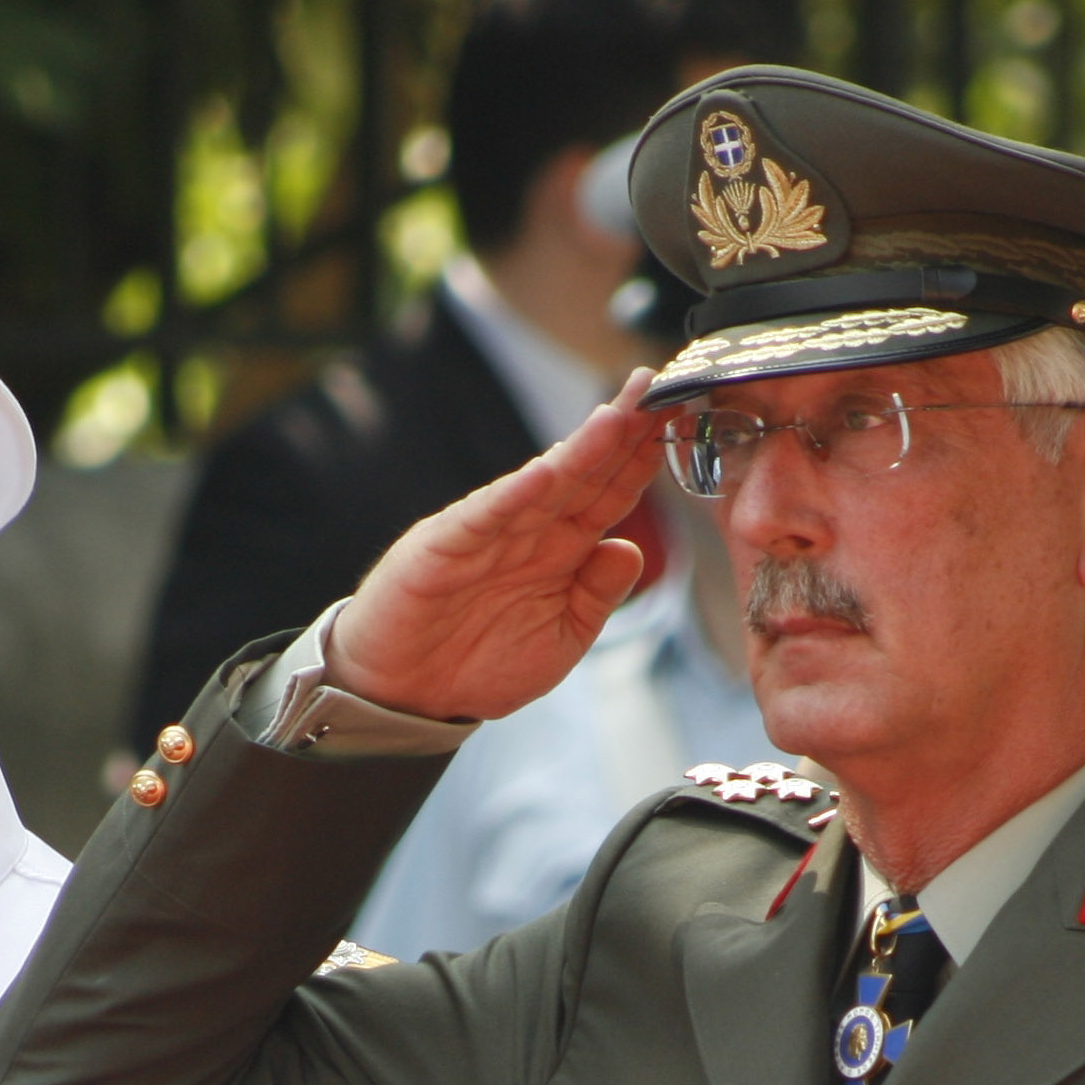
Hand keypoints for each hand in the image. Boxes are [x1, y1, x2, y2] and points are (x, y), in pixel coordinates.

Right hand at [326, 368, 665, 720]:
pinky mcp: (445, 544)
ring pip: (543, 482)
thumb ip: (595, 596)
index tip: (680, 420)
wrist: (405, 697)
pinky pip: (487, 515)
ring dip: (580, 449)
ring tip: (617, 415)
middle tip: (656, 387)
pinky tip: (547, 470)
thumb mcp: (560, 638)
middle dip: (622, 430)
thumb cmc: (480, 665)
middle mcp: (530, 530)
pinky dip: (517, 493)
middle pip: (585, 472)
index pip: (611, 493)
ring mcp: (488, 532)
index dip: (642, 458)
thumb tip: (628, 549)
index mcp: (562, 550)